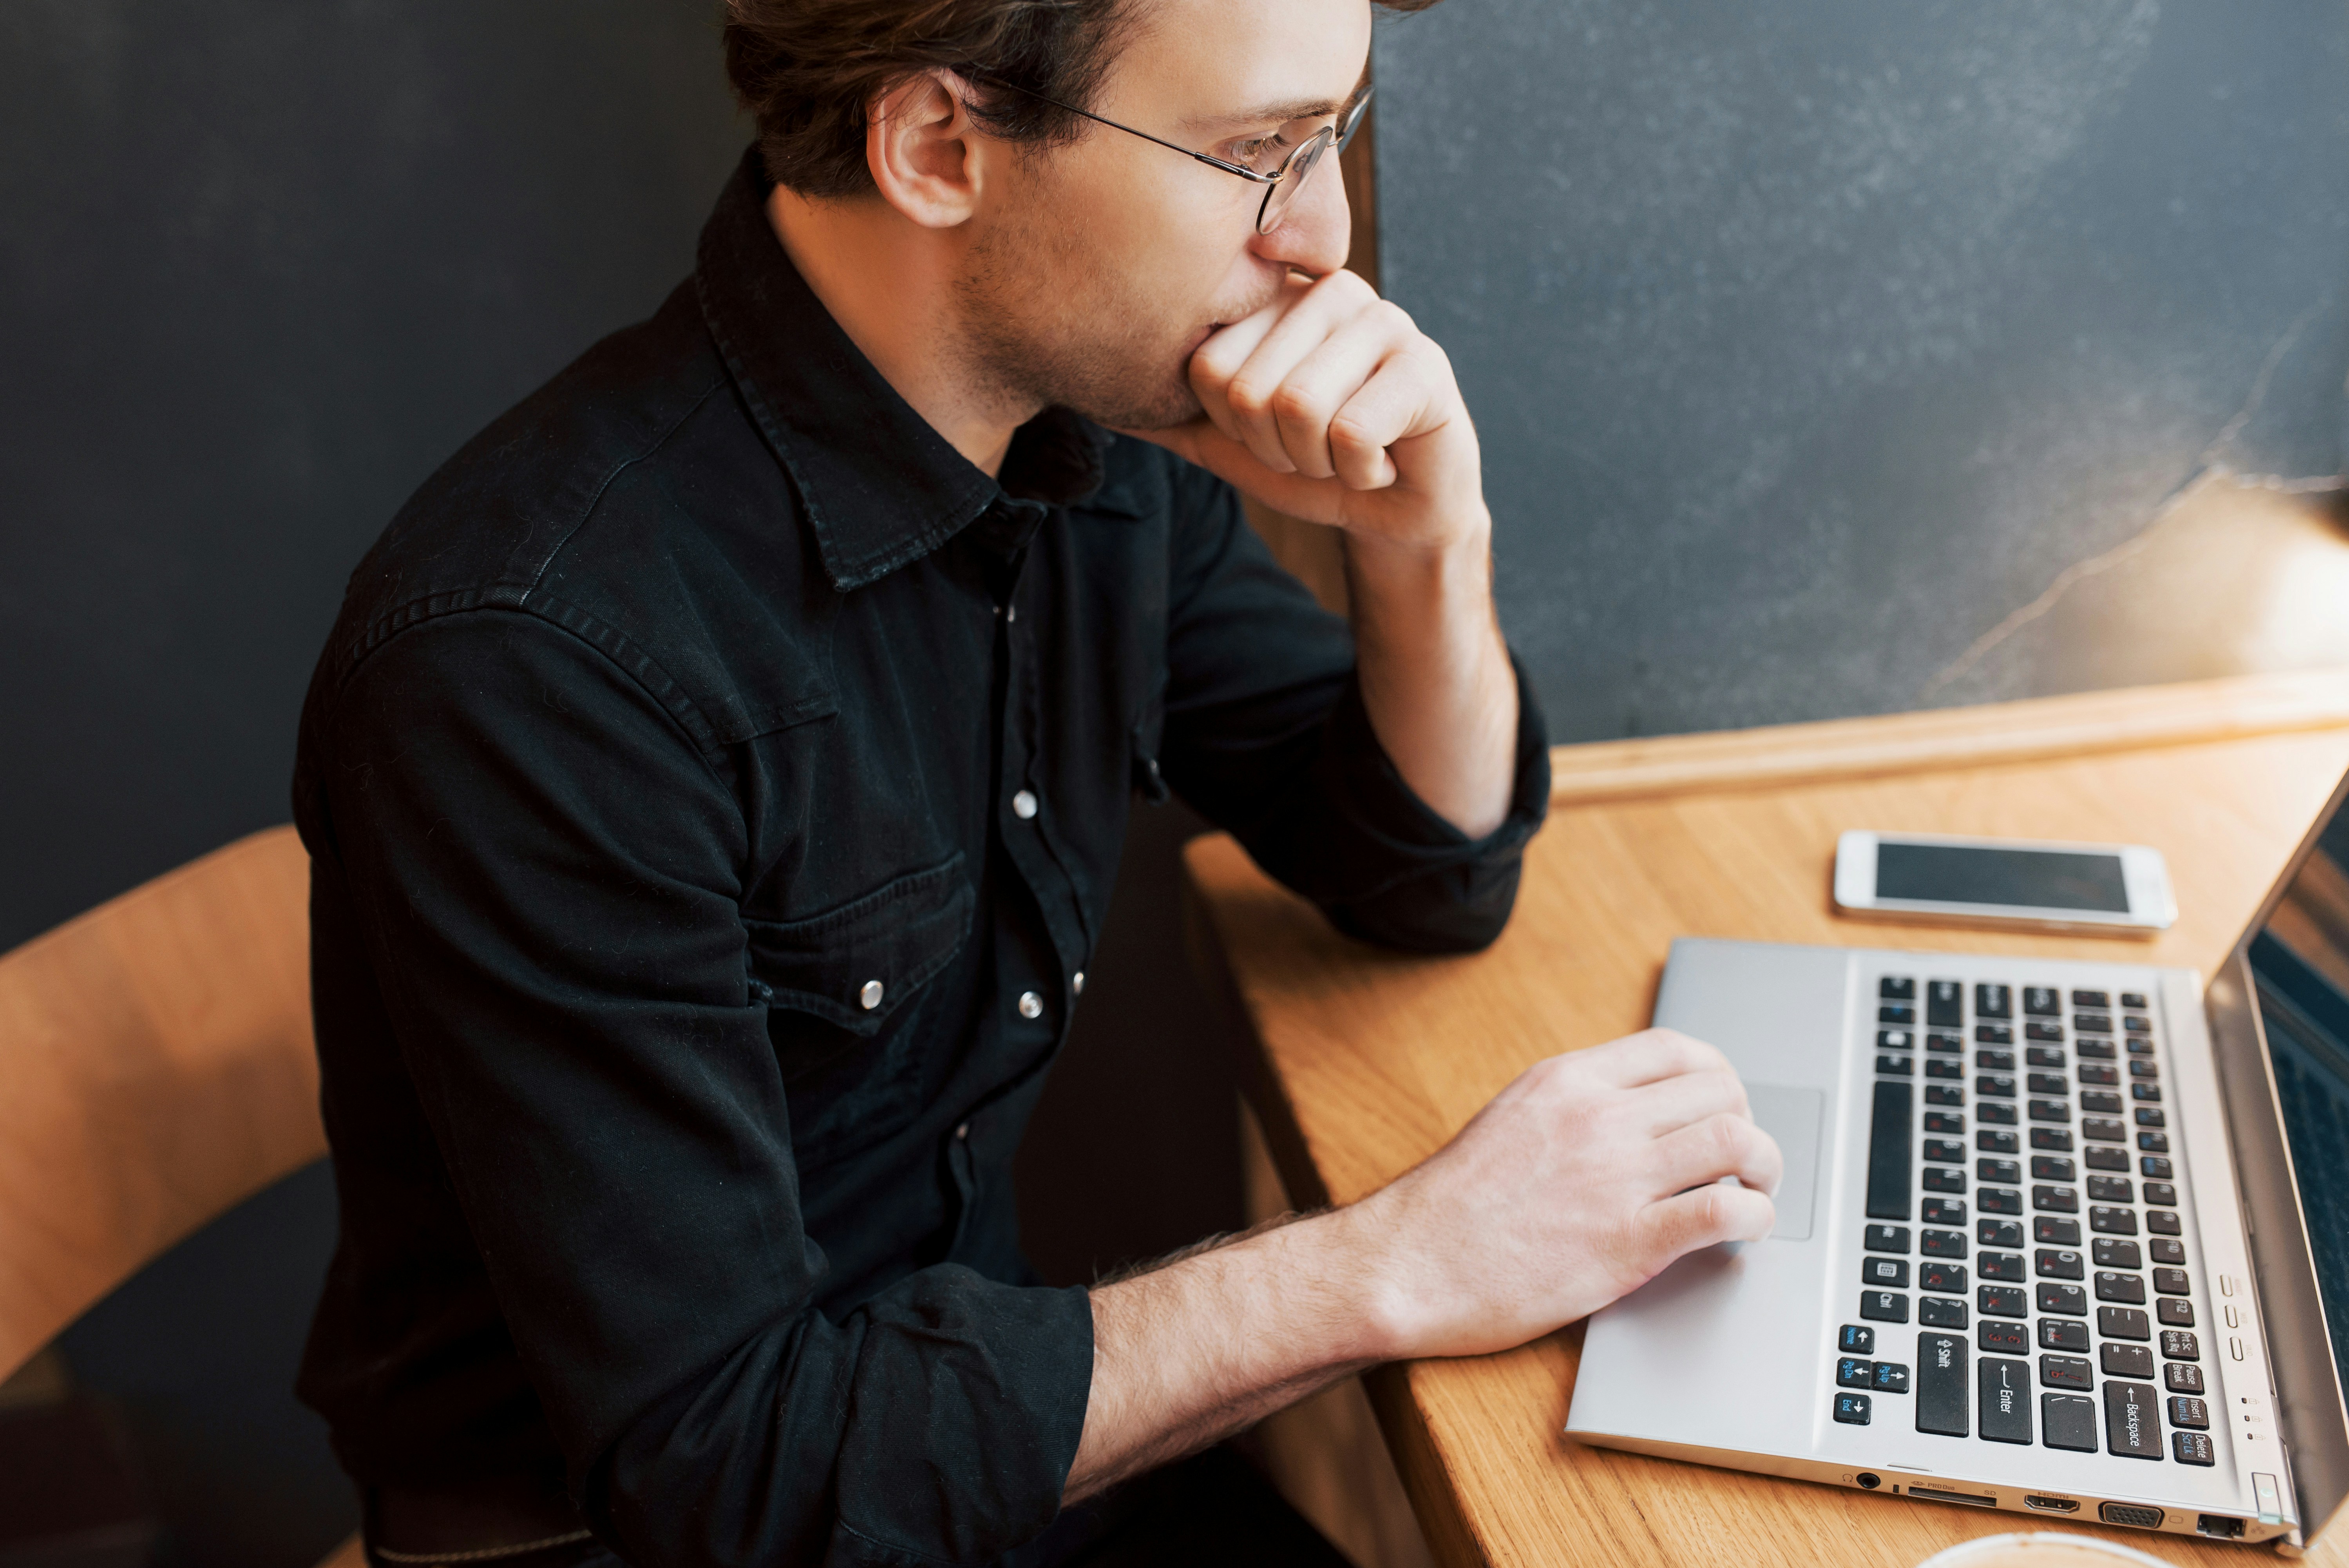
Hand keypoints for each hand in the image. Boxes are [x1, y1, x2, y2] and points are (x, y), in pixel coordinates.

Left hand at [1122, 270, 1485, 553]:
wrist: (1395, 509)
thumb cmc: (1314, 464)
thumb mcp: (1228, 441)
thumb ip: (1170, 414)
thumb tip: (1091, 397)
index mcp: (1275, 298)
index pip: (1206, 367)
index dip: (1233, 426)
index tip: (1275, 429)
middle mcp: (1328, 292)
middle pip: (1249, 391)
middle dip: (1278, 449)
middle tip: (1316, 446)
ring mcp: (1383, 320)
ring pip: (1301, 409)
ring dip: (1319, 462)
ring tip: (1346, 450)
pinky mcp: (1425, 364)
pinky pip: (1353, 433)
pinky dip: (1361, 472)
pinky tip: (1382, 460)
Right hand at [1348, 1028, 1782, 1360]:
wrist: (1408, 1265)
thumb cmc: (1453, 1206)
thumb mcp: (1512, 1119)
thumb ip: (1573, 1107)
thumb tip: (1634, 1111)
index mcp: (1567, 1081)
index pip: (1678, 1048)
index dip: (1717, 1077)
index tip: (1719, 1107)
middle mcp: (1598, 1118)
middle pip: (1720, 1090)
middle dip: (1747, 1122)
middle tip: (1741, 1161)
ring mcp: (1615, 1178)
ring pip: (1737, 1140)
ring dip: (1765, 1168)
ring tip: (1756, 1193)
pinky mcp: (1627, 1243)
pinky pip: (1725, 1211)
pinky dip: (1755, 1218)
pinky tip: (1744, 1231)